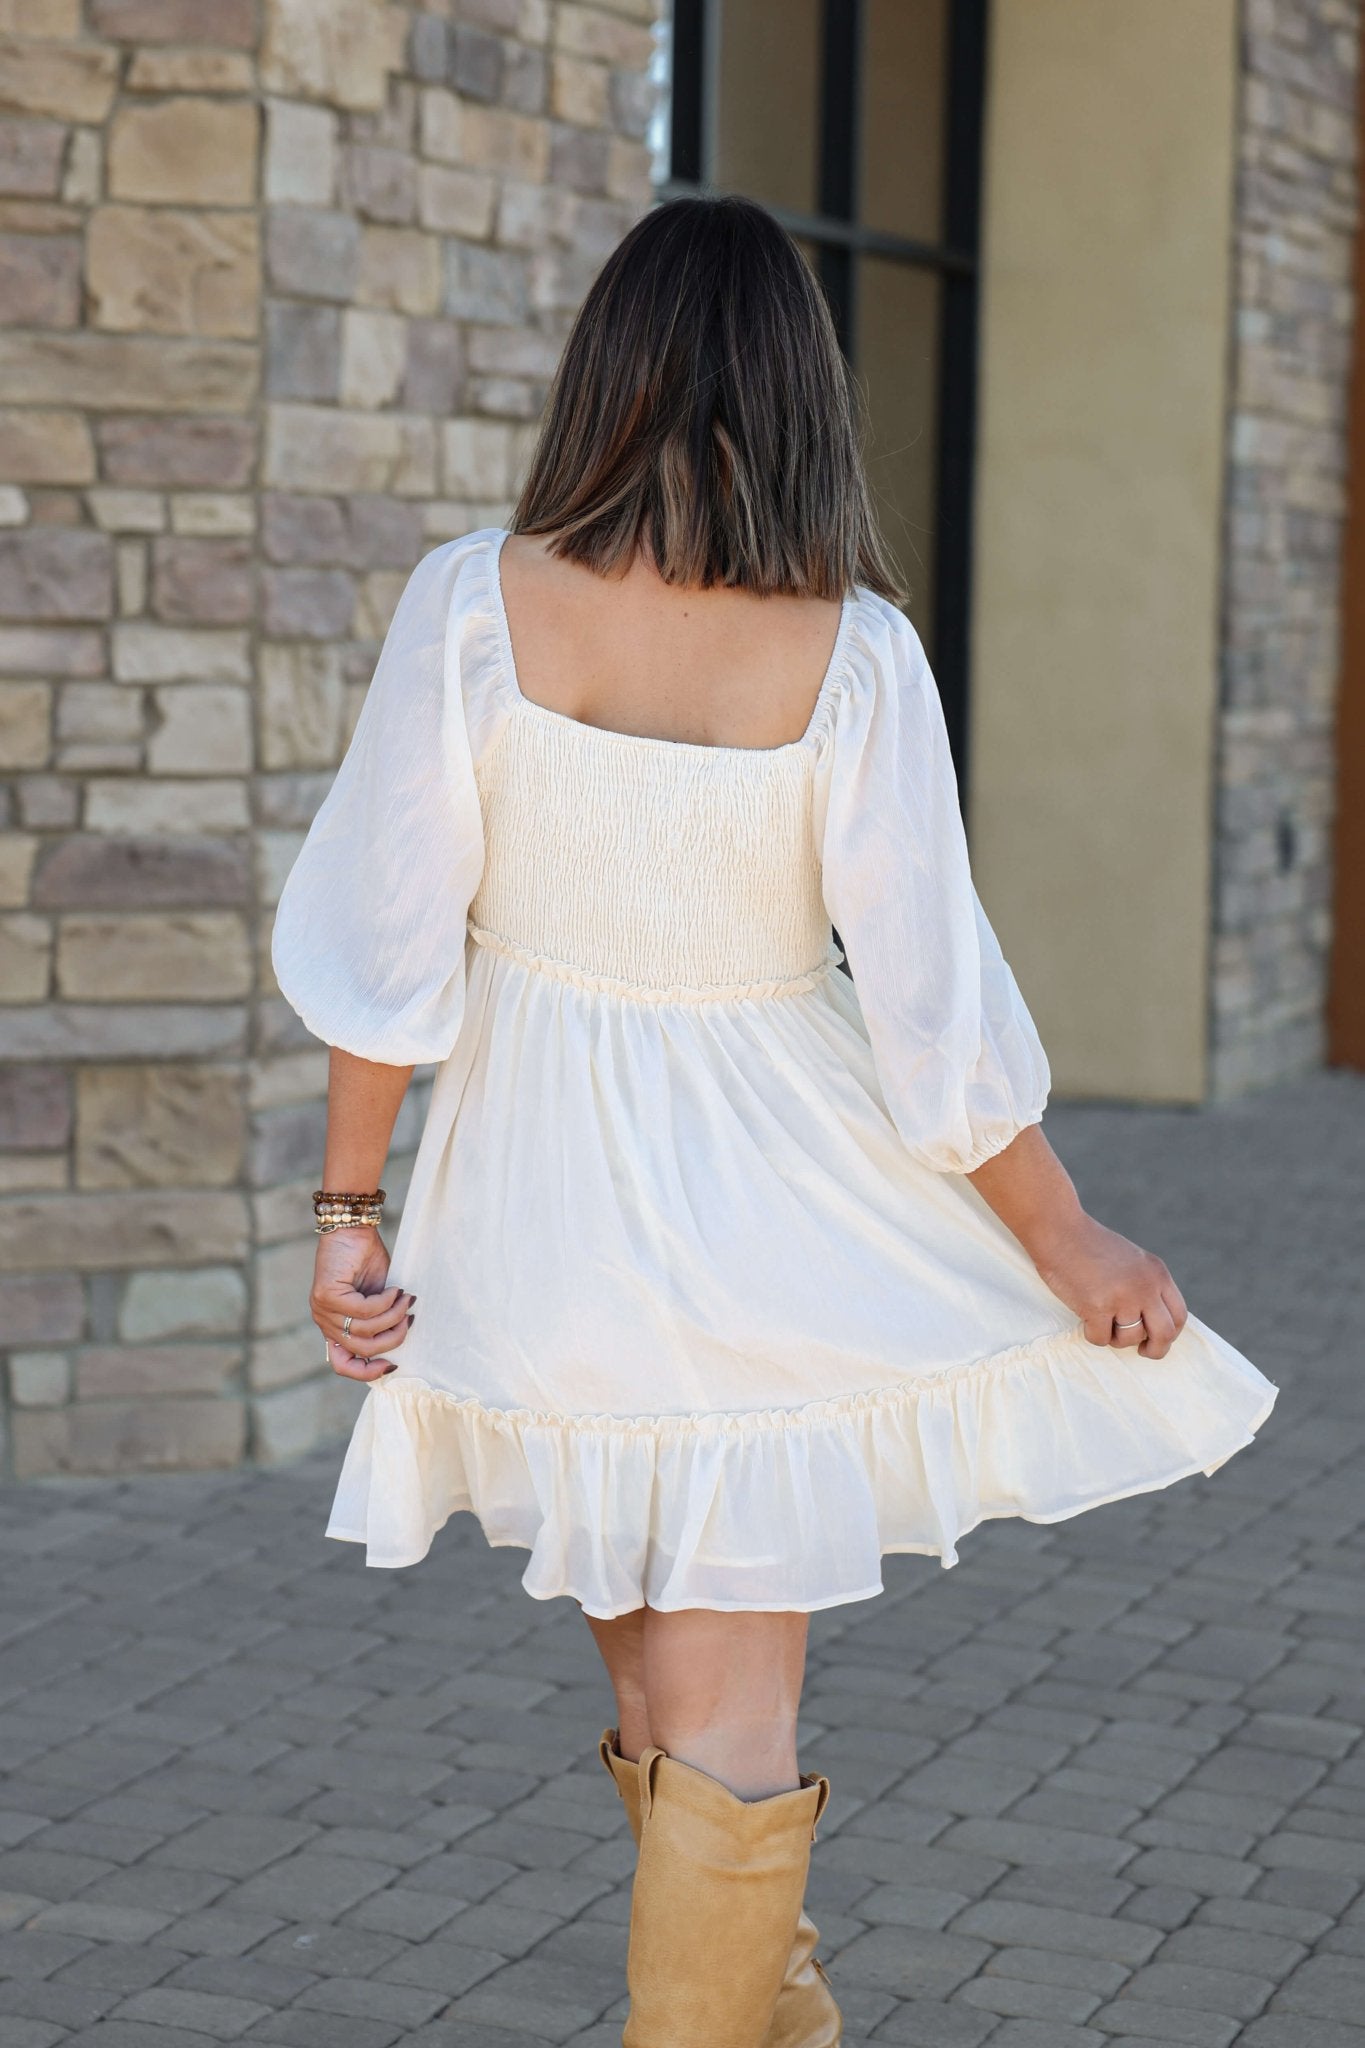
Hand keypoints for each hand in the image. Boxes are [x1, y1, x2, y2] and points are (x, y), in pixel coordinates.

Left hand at [310, 1225, 414, 1381]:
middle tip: (408, 1318)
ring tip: (405, 1299)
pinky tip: (393, 1289)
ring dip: (392, 1316)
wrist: (352, 1229)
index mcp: (335, 1327)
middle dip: (392, 1338)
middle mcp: (324, 1323)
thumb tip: (402, 1339)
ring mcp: (322, 1311)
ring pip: (365, 1331)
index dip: (367, 1372)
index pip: (342, 1365)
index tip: (393, 1364)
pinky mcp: (326, 1296)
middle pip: (361, 1350)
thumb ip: (382, 1320)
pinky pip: (363, 1310)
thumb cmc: (366, 1260)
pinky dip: (385, 1302)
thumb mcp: (378, 1298)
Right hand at [1031, 1210, 1187, 1358]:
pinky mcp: (1097, 1307)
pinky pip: (1101, 1339)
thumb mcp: (1133, 1260)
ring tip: (1101, 1319)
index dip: (1171, 1333)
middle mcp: (1145, 1286)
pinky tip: (1085, 1316)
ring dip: (1115, 1337)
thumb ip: (1147, 1285)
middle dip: (1156, 1349)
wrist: (1059, 1231)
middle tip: (1142, 1352)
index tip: (1156, 1338)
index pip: (1179, 1314)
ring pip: (1130, 1338)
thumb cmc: (1089, 1245)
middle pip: (1165, 1333)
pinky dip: (1092, 1333)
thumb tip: (1152, 1322)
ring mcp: (1122, 1297)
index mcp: (1157, 1273)